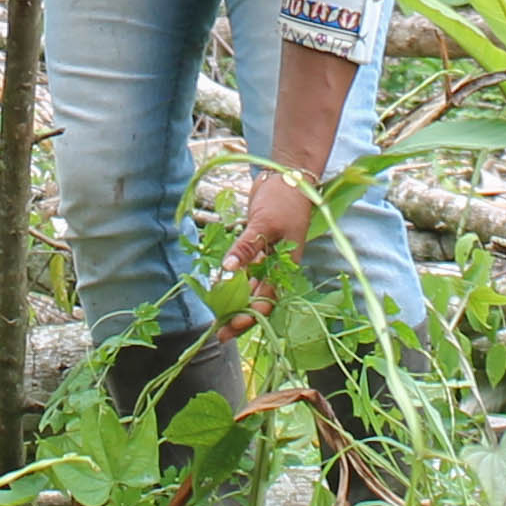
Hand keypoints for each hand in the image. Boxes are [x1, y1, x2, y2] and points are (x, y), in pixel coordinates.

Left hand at [222, 171, 316, 321]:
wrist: (289, 175)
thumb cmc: (285, 201)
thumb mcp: (265, 224)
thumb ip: (246, 248)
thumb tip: (228, 271)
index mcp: (285, 267)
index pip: (266, 301)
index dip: (249, 318)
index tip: (230, 329)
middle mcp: (276, 266)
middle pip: (257, 298)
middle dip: (239, 315)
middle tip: (218, 330)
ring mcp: (266, 255)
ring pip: (249, 284)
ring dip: (235, 297)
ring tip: (215, 311)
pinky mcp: (256, 244)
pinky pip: (244, 265)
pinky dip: (233, 274)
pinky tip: (218, 283)